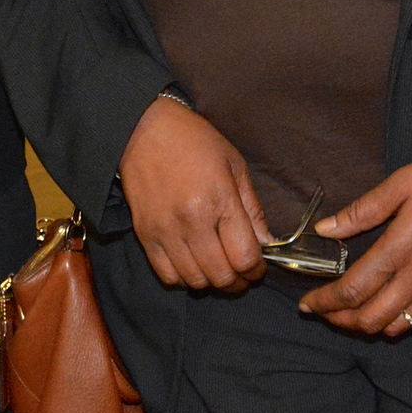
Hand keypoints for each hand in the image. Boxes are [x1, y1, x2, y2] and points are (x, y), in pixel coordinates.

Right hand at [118, 96, 269, 290]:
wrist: (144, 130)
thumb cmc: (194, 142)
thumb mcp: (235, 165)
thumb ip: (252, 208)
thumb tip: (267, 243)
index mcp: (219, 200)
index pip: (244, 257)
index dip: (257, 270)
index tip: (259, 266)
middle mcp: (192, 221)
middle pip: (222, 277)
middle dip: (239, 281)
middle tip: (242, 272)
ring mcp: (166, 231)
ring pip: (195, 282)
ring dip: (212, 282)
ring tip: (218, 268)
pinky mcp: (145, 236)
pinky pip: (168, 276)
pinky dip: (184, 279)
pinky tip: (193, 264)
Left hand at [298, 151, 411, 336]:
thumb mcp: (400, 184)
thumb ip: (360, 211)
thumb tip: (324, 230)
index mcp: (401, 247)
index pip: (353, 290)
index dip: (325, 302)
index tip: (307, 303)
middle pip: (371, 319)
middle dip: (340, 321)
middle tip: (323, 312)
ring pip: (397, 327)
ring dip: (367, 326)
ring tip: (350, 314)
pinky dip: (399, 323)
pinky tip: (387, 311)